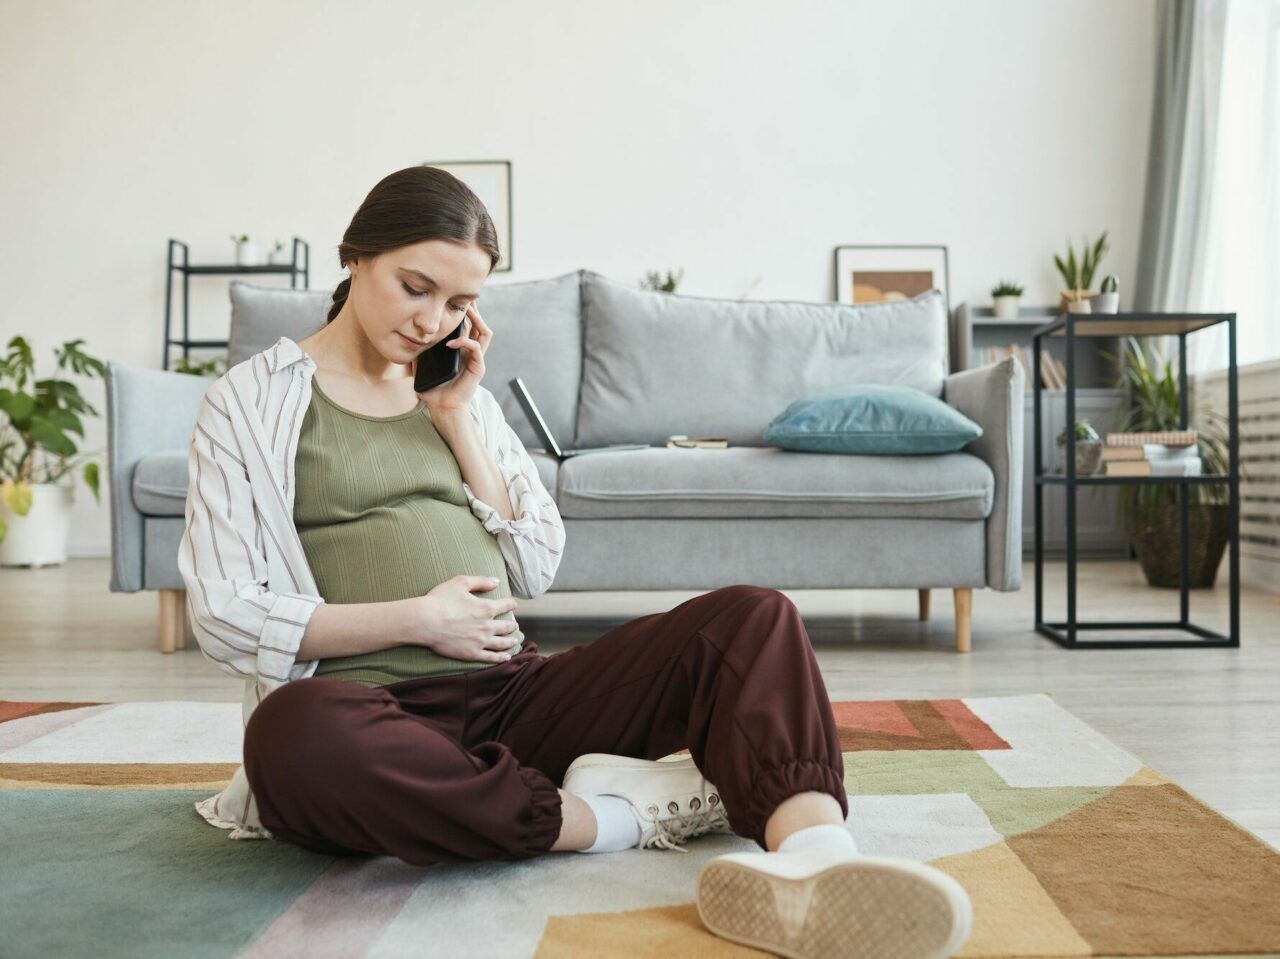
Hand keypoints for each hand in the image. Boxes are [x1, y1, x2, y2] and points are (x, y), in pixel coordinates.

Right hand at [407, 574, 520, 662]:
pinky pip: (490, 657)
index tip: (513, 604)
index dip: (511, 604)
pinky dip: (500, 658)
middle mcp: (487, 626)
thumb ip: (481, 581)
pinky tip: (506, 657)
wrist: (425, 621)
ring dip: (510, 641)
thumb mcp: (461, 583)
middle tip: (515, 625)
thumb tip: (497, 581)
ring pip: (501, 643)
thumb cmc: (440, 600)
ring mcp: (480, 641)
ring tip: (515, 641)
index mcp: (486, 608)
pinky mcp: (471, 653)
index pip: (505, 606)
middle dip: (512, 625)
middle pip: (506, 626)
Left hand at [413, 302, 491, 417]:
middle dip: (474, 310)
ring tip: (466, 311)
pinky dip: (465, 342)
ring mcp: (476, 360)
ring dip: (477, 320)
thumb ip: (418, 353)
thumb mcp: (422, 366)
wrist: (442, 408)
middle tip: (466, 298)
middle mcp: (472, 353)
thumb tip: (405, 339)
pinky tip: (452, 343)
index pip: (468, 326)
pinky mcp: (477, 368)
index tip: (455, 299)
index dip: (465, 313)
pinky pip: (475, 349)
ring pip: (485, 334)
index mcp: (461, 351)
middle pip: (480, 325)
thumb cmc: (433, 391)